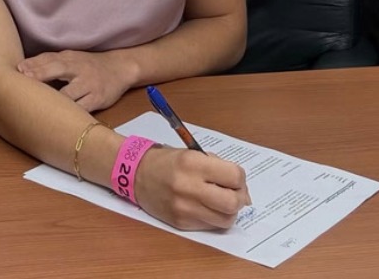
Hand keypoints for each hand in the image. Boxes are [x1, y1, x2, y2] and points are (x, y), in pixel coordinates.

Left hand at [16, 50, 132, 111]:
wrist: (120, 68)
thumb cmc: (88, 65)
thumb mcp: (71, 59)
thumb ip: (49, 63)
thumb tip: (20, 69)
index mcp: (69, 58)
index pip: (49, 58)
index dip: (33, 63)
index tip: (18, 69)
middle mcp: (78, 69)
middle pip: (58, 69)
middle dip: (41, 74)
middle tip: (24, 78)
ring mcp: (88, 84)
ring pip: (69, 93)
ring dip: (53, 99)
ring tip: (37, 105)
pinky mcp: (97, 99)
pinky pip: (82, 108)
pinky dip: (70, 113)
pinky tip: (58, 119)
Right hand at [133, 146, 250, 231]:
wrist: (136, 174)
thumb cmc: (168, 161)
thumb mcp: (193, 154)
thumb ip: (219, 167)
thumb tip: (242, 190)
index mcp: (193, 164)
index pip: (234, 176)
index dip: (240, 179)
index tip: (236, 179)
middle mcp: (189, 187)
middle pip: (232, 203)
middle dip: (239, 199)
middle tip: (235, 194)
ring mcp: (184, 208)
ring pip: (224, 220)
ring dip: (229, 212)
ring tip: (221, 202)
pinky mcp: (180, 223)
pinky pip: (209, 225)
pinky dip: (213, 218)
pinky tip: (206, 207)